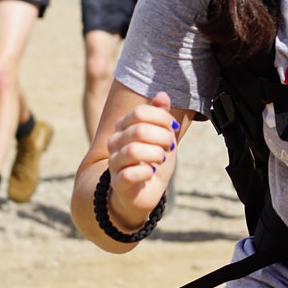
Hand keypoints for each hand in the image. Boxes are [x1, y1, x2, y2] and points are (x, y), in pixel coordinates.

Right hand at [105, 91, 178, 228]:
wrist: (143, 193)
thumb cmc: (152, 161)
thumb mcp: (161, 136)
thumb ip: (160, 115)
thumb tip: (161, 94)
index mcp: (123, 128)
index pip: (139, 113)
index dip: (162, 118)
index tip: (173, 127)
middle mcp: (115, 143)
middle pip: (138, 130)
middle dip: (162, 137)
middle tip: (169, 146)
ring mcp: (114, 163)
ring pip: (133, 151)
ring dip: (156, 154)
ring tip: (162, 158)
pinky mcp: (119, 183)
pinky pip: (130, 174)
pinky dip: (146, 172)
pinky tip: (151, 172)